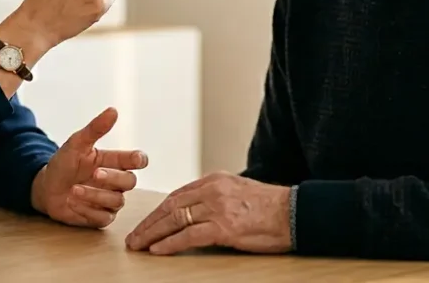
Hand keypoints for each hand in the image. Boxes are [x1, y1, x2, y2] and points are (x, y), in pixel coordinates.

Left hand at [31, 107, 148, 227]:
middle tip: (95, 174)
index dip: (139, 160)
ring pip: (116, 201)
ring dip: (94, 195)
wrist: (45, 188)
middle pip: (130, 182)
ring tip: (74, 189)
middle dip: (113, 178)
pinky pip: (103, 217)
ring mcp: (109, 201)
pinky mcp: (99, 217)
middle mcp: (115, 182)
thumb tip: (113, 110)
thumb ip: (95, 128)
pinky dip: (86, 209)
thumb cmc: (63, 164)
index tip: (136, 159)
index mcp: (113, 162)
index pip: (136, 160)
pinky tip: (72, 202)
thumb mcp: (76, 144)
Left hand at [125, 172, 292, 254]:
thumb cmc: (270, 207)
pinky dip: (170, 243)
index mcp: (214, 180)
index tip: (145, 223)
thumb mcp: (238, 191)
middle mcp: (212, 190)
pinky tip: (158, 250)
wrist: (295, 212)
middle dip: (149, 223)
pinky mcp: (224, 226)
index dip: (157, 211)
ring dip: (152, 234)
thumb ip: (216, 196)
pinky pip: (189, 235)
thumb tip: (196, 209)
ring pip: (175, 219)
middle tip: (134, 237)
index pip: (177, 195)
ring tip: (139, 245)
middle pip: (170, 206)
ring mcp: (217, 208)